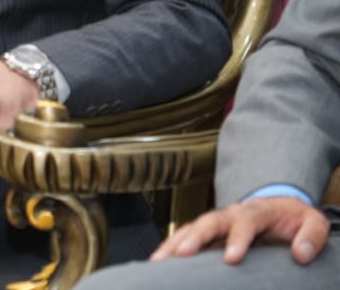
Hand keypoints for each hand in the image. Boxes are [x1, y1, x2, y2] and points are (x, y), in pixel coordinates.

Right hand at [151, 197, 330, 265]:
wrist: (279, 208)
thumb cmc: (294, 219)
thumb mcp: (313, 222)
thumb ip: (312, 235)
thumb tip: (301, 255)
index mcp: (256, 211)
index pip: (244, 222)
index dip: (237, 239)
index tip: (232, 258)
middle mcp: (230, 215)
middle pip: (208, 222)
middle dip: (194, 237)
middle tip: (182, 253)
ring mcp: (216, 224)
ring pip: (191, 229)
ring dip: (174, 243)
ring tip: (159, 260)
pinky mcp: (207, 235)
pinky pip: (185, 239)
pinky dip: (170, 248)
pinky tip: (158, 261)